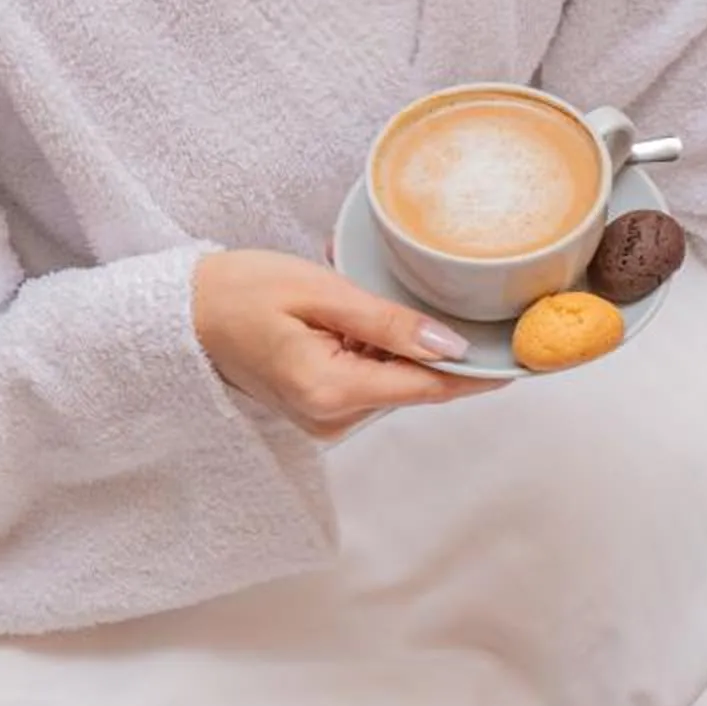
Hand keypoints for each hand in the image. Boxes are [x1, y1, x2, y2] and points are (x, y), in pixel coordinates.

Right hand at [192, 249, 506, 438]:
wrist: (184, 314)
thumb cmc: (241, 292)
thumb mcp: (320, 292)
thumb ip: (387, 323)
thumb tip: (450, 345)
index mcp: (333, 391)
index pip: (428, 387)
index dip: (478, 372)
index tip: (522, 357)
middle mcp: (332, 418)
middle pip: (414, 384)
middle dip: (429, 341)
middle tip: (432, 287)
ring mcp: (324, 419)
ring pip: (393, 381)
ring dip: (396, 341)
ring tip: (357, 293)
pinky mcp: (319, 409)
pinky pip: (368, 379)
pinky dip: (373, 348)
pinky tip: (347, 315)